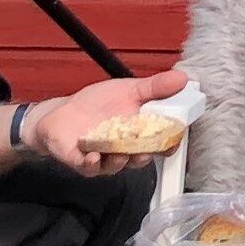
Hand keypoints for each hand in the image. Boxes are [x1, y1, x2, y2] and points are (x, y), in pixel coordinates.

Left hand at [31, 70, 192, 174]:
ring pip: (116, 165)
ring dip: (120, 160)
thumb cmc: (97, 105)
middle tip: (148, 147)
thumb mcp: (128, 90)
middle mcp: (124, 149)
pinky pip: (89, 167)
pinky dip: (93, 162)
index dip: (169, 142)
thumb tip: (182, 78)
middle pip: (140, 158)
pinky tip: (94, 155)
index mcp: (139, 134)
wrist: (62, 113)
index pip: (160, 144)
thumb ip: (155, 88)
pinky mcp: (82, 161)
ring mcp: (103, 157)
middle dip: (145, 155)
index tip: (174, 135)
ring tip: (120, 151)